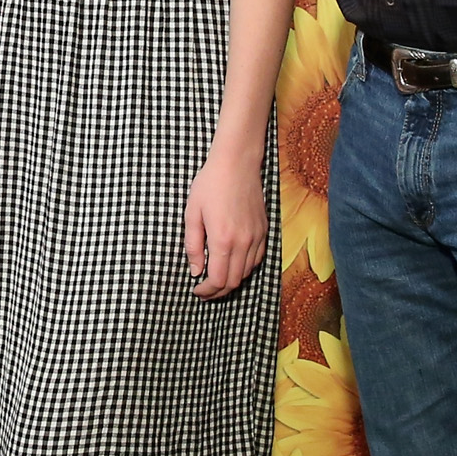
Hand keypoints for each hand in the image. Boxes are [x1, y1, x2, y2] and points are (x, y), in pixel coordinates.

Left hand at [182, 153, 267, 300]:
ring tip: (217, 280)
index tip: (196, 290)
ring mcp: (257, 237)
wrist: (237, 163)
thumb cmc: (210, 184)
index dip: (206, 291)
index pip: (218, 280)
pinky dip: (245, 268)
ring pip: (247, 273)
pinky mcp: (264, 230)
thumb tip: (195, 271)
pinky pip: (257, 259)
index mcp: (223, 239)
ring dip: (232, 281)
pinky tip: (233, 264)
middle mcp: (243, 242)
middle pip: (234, 281)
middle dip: (218, 292)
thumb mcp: (192, 214)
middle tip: (205, 291)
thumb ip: (193, 246)